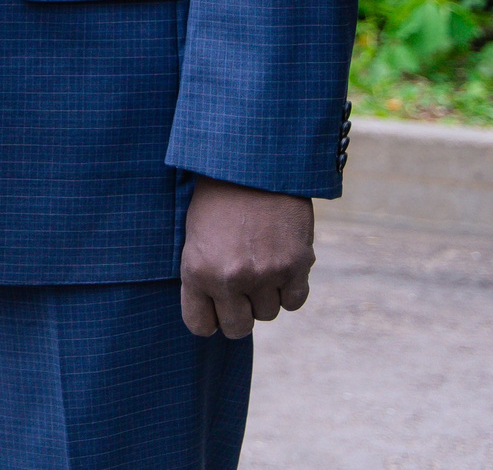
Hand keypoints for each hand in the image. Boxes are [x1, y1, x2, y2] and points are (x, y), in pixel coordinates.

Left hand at [179, 175, 313, 337]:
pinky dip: (289, 289)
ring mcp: (265, 274)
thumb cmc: (218, 199)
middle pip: (238, 328)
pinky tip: (281, 265)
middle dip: (240, 313)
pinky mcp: (296, 266)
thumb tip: (217, 315)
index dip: (209, 319)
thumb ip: (204, 277)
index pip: (200, 326)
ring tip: (260, 262)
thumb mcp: (196, 237)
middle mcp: (229, 278)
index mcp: (196, 271)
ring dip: (265, 295)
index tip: (215, 309)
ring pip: (268, 313)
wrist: (253, 164)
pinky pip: (293, 302)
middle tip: (241, 290)